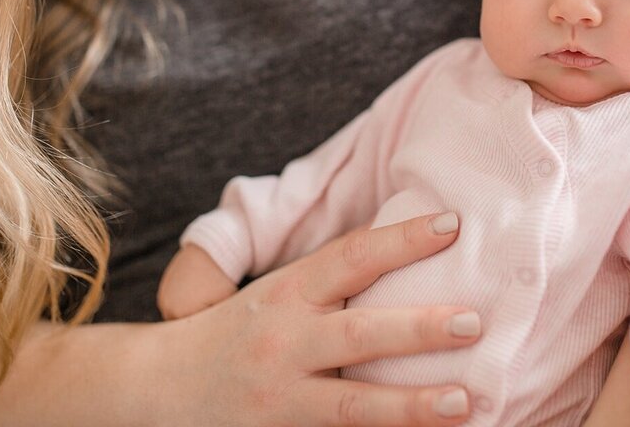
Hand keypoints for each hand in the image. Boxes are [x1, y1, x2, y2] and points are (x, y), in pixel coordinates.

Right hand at [146, 212, 479, 426]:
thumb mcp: (279, 293)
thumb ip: (333, 279)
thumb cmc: (237, 332)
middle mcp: (286, 342)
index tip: (453, 225)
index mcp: (289, 292)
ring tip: (464, 401)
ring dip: (410, 404)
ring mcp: (281, 397)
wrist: (155, 388)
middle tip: (474, 322)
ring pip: (352, 404)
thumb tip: (410, 247)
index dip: (402, 238)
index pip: (352, 257)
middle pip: (359, 333)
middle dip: (418, 329)